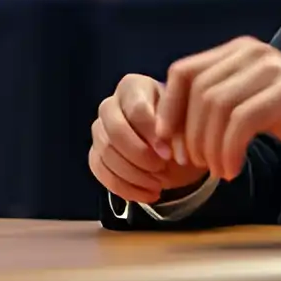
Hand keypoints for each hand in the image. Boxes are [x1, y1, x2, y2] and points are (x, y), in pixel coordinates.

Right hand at [89, 74, 208, 203]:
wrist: (174, 145)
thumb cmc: (179, 126)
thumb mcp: (185, 123)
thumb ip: (176, 131)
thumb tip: (166, 149)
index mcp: (133, 86)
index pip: (136, 109)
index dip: (151, 135)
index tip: (169, 154)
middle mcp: (110, 104)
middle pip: (114, 131)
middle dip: (138, 155)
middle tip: (160, 168)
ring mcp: (99, 130)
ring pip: (105, 153)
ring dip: (133, 174)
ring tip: (158, 184)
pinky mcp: (95, 153)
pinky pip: (100, 171)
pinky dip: (125, 188)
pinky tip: (148, 194)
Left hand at [154, 37, 280, 180]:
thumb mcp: (245, 103)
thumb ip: (211, 104)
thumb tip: (163, 127)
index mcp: (236, 50)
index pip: (183, 72)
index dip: (169, 109)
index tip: (166, 143)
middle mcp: (252, 52)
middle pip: (198, 92)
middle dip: (188, 134)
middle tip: (192, 164)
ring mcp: (271, 69)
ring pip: (217, 107)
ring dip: (209, 146)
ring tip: (216, 170)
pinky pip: (241, 122)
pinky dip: (229, 150)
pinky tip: (232, 170)